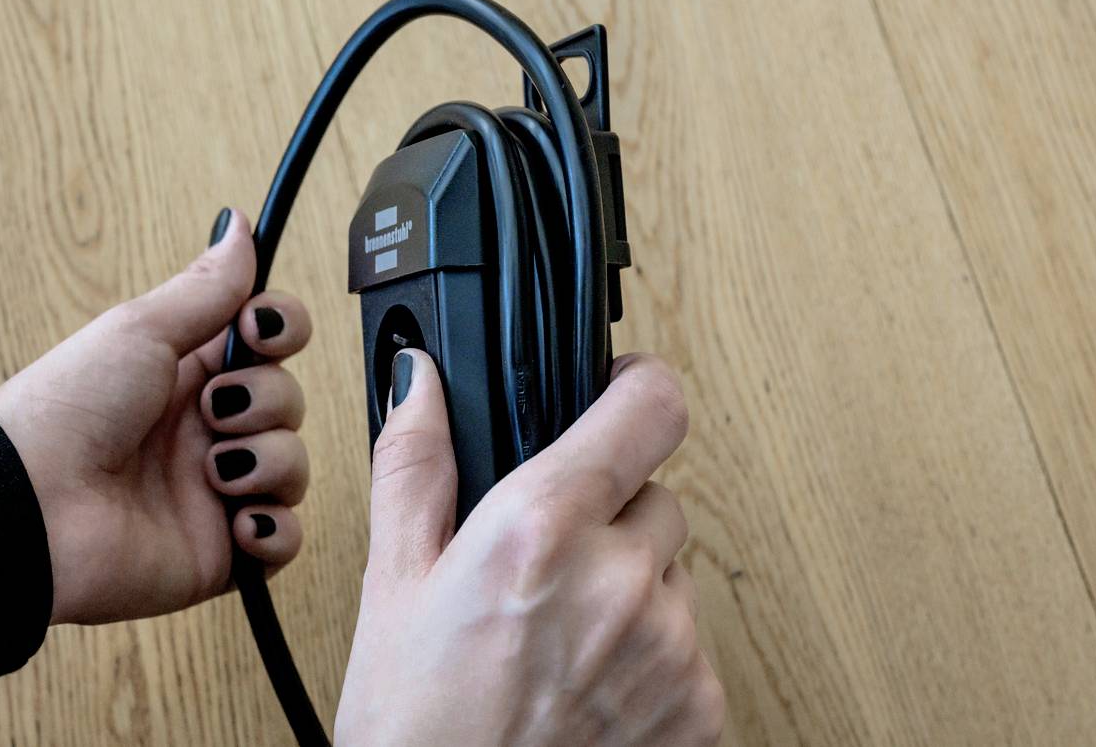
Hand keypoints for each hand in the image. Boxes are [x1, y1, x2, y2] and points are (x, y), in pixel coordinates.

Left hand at [0, 210, 312, 624]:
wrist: (31, 509)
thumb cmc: (67, 410)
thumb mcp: (141, 330)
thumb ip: (208, 285)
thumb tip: (240, 223)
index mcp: (187, 375)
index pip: (269, 344)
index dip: (282, 331)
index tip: (261, 329)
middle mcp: (206, 431)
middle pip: (288, 401)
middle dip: (265, 400)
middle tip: (212, 410)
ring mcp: (215, 493)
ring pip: (293, 466)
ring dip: (266, 461)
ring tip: (214, 472)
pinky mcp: (221, 553)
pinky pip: (284, 538)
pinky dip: (273, 528)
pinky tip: (237, 518)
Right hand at [336, 351, 723, 745]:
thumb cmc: (415, 728)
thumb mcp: (392, 585)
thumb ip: (416, 464)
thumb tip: (422, 383)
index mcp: (540, 530)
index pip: (652, 406)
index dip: (636, 389)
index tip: (617, 396)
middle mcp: (619, 581)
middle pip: (658, 496)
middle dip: (610, 514)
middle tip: (545, 566)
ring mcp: (670, 648)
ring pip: (672, 574)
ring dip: (630, 587)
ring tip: (556, 639)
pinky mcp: (703, 708)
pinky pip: (690, 643)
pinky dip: (650, 653)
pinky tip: (586, 686)